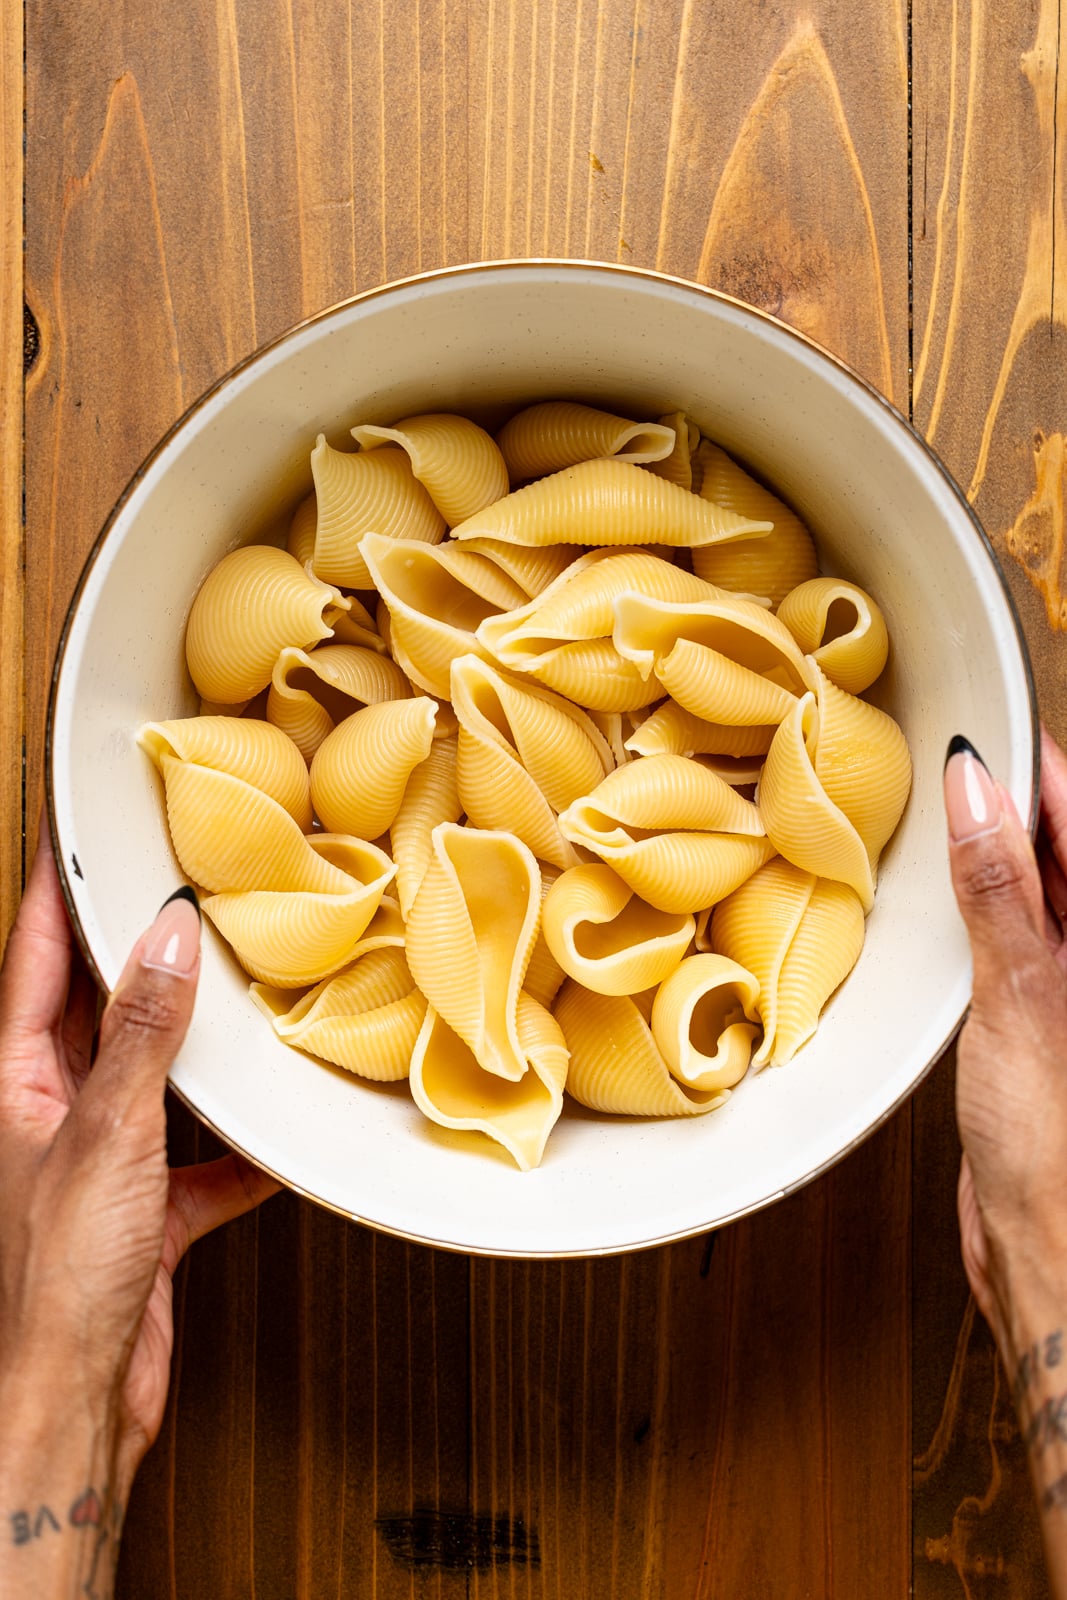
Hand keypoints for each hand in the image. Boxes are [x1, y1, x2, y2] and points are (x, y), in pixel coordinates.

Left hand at [0, 837, 277, 1592]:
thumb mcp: (107, 1134)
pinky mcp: (142, 1212)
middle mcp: (49, 1113)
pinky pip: (198, 1158)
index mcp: (13, 1081)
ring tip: (240, 999)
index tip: (82, 832)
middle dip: (139, 956)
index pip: (38, 958)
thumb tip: (168, 940)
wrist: (72, 1399)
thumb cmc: (55, 1279)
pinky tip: (274, 1137)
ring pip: (152, 1078)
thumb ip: (145, 1036)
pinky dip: (237, 1147)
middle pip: (98, 1011)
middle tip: (183, 897)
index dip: (60, 893)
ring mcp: (97, 1162)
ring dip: (195, 1048)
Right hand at [943, 728, 1066, 1344]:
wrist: (1049, 1255)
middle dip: (1017, 802)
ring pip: (1042, 892)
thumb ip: (999, 887)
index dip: (1044, 769)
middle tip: (959, 756)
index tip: (993, 724)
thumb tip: (979, 791)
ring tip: (950, 811)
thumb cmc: (1056, 1148)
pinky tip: (953, 898)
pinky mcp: (1045, 1020)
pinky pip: (1017, 937)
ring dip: (998, 852)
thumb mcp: (1021, 996)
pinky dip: (983, 907)